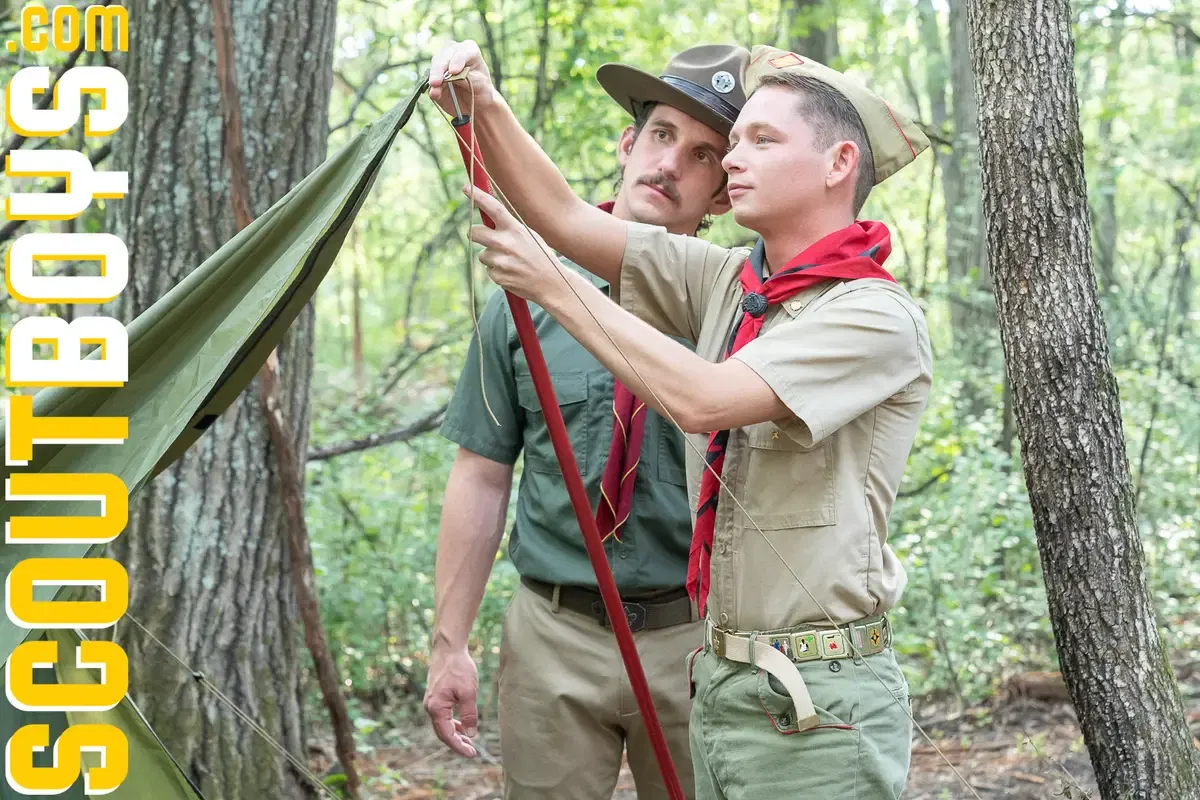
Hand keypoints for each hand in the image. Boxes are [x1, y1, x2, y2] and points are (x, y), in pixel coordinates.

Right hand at [423, 643, 480, 757]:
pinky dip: (452, 722)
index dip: (459, 746)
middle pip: (443, 732)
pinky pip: (443, 715)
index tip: (472, 754)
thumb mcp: (468, 693)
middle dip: (457, 742)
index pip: (447, 735)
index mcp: (436, 708)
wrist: (448, 648)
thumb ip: (469, 715)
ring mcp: (431, 701)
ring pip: (442, 724)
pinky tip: (462, 725)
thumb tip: (470, 734)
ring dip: (455, 733)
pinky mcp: (435, 695)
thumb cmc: (459, 668)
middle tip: (472, 751)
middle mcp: (430, 706)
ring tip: (469, 740)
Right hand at [429, 40, 497, 116]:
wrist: (474, 103)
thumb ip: (467, 78)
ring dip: (434, 76)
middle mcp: (454, 51)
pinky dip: (431, 86)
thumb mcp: (481, 86)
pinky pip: (430, 78)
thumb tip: (451, 76)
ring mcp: (442, 62)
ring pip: (435, 64)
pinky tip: (434, 94)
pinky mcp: (434, 74)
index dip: (458, 60)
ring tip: (435, 87)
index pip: (463, 52)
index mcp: (470, 50)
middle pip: (445, 55)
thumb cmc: (482, 91)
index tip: (454, 71)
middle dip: (440, 68)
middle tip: (437, 81)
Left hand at [465, 185, 565, 304]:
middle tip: (480, 235)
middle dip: (474, 233)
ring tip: (511, 261)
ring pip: (483, 254)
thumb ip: (511, 227)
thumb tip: (490, 219)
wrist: (551, 284)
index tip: (466, 188)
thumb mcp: (530, 236)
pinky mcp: (498, 275)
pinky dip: (498, 271)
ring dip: (492, 257)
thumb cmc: (541, 257)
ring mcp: (500, 260)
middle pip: (474, 232)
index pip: (493, 208)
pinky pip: (489, 270)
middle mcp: (506, 243)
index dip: (478, 196)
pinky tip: (512, 272)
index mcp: (516, 229)